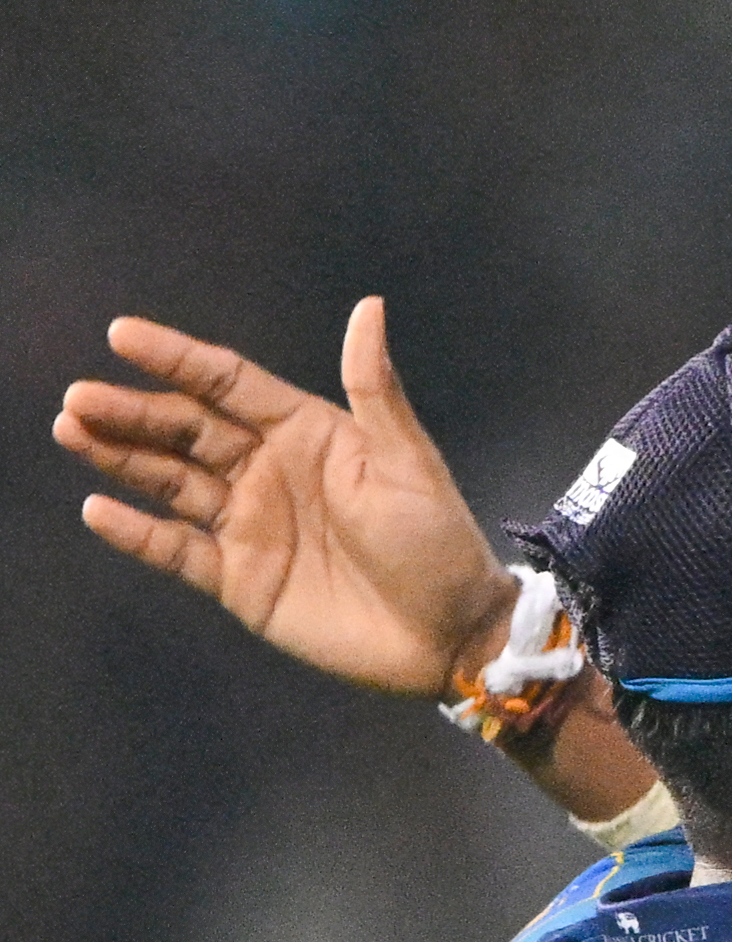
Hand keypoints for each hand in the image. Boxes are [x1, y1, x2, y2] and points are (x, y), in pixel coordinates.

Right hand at [58, 299, 509, 693]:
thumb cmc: (438, 543)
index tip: (121, 333)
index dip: (176, 358)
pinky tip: (98, 509)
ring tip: (71, 430)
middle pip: (185, 430)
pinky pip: (175, 549)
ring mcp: (250, 524)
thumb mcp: (407, 462)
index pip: (228, 383)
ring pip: (169, 481)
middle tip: (79, 397)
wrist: (450, 636)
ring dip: (120, 457)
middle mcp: (269, 470)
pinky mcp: (239, 578)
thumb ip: (375, 388)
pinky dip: (137, 533)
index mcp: (308, 433)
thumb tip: (369, 306)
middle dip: (131, 411)